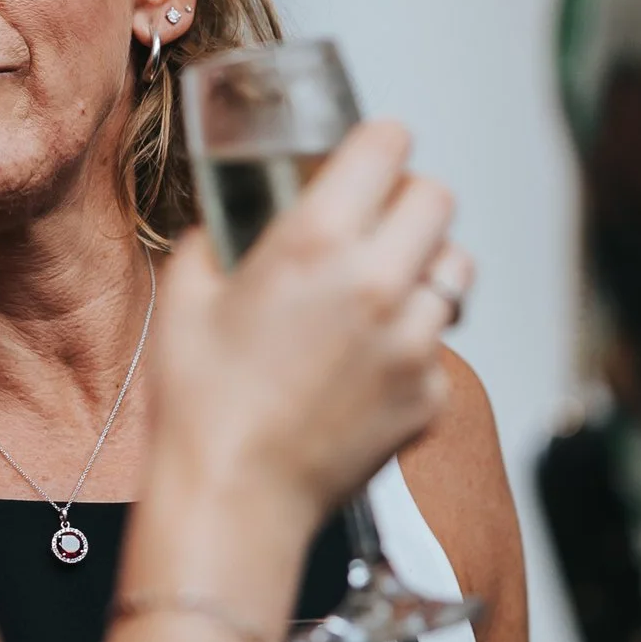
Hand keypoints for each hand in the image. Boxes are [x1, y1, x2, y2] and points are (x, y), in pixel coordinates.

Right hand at [157, 121, 464, 533]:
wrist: (234, 498)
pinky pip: (440, 344)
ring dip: (425, 268)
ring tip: (384, 290)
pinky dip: (413, 345)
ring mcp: (413, 340)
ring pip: (456, 269)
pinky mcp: (431, 393)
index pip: (388, 145)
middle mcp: (377, 281)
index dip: (378, 143)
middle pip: (438, 197)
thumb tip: (228, 225)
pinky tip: (367, 364)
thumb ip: (214, 242)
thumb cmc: (201, 405)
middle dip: (407, 201)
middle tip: (377, 223)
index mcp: (314, 241)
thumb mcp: (184, 298)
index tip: (369, 154)